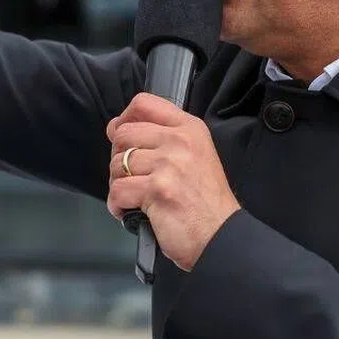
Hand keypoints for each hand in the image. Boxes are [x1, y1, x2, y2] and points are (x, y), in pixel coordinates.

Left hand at [107, 93, 240, 270]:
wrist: (221, 235)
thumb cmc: (206, 202)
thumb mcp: (195, 155)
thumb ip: (163, 138)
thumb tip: (118, 128)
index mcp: (189, 129)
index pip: (144, 103)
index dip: (124, 118)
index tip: (120, 136)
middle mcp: (180, 142)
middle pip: (123, 134)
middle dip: (118, 158)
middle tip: (131, 177)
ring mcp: (169, 165)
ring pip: (117, 164)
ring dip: (118, 184)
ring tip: (134, 197)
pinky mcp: (157, 189)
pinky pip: (118, 190)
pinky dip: (117, 205)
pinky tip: (130, 211)